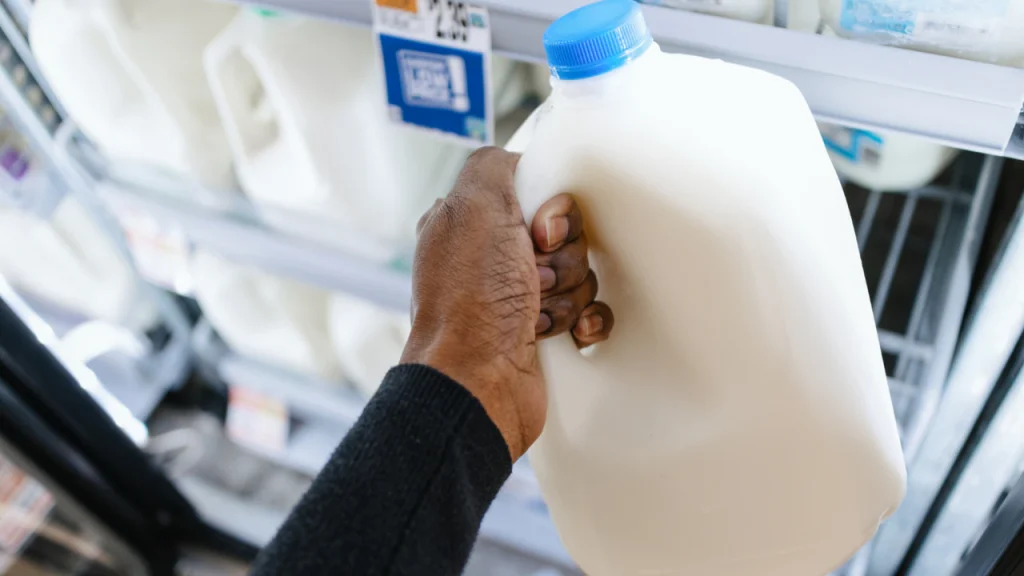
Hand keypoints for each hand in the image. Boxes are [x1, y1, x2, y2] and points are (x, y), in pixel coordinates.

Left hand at [401, 147, 613, 460]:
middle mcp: (490, 260)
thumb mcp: (474, 207)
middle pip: (565, 235)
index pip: (537, 194)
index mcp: (471, 225)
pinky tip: (567, 330)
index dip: (551, 213)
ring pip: (579, 273)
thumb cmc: (471, 304)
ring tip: (536, 311)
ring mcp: (515, 299)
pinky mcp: (541, 333)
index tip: (540, 231)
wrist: (478, 382)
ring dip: (569, 292)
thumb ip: (494, 166)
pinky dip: (585, 320)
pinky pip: (589, 311)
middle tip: (533, 276)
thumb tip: (519, 162)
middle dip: (561, 257)